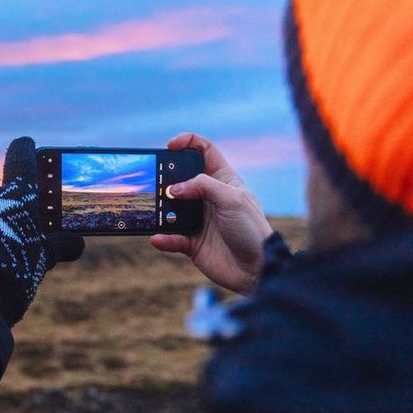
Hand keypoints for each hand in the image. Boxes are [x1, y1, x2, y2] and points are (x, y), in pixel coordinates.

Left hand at [0, 137, 83, 324]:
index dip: (28, 151)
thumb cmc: (13, 267)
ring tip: (10, 257)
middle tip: (35, 228)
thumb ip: (60, 246)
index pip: (22, 157)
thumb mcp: (43, 258)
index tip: (29, 145)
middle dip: (19, 210)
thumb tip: (77, 243)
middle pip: (7, 197)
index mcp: (16, 195)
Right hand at [150, 133, 272, 294]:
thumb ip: (202, 186)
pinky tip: (158, 238)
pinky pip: (171, 237)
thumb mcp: (231, 199)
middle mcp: (209, 198)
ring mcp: (199, 220)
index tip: (170, 146)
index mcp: (223, 181)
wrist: (256, 269)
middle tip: (155, 180)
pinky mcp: (192, 243)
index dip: (188, 143)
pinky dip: (163, 238)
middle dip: (166, 177)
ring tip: (155, 211)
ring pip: (171, 209)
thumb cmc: (251, 230)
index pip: (204, 152)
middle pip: (181, 179)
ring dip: (161, 210)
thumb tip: (173, 189)